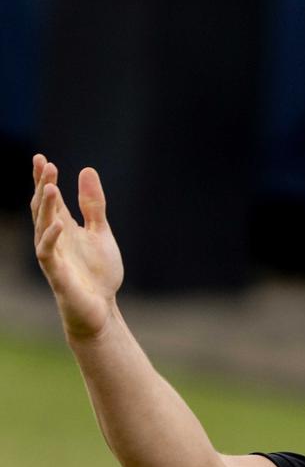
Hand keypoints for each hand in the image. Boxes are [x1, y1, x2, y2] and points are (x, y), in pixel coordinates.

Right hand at [31, 154, 124, 340]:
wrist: (101, 308)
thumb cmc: (98, 273)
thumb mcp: (100, 232)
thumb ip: (93, 205)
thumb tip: (86, 170)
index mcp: (63, 227)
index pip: (50, 199)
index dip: (44, 179)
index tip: (41, 158)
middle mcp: (54, 238)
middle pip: (43, 208)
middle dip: (41, 186)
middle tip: (44, 164)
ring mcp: (53, 255)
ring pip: (42, 227)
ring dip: (45, 207)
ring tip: (49, 187)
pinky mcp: (57, 273)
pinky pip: (48, 253)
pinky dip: (51, 238)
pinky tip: (58, 224)